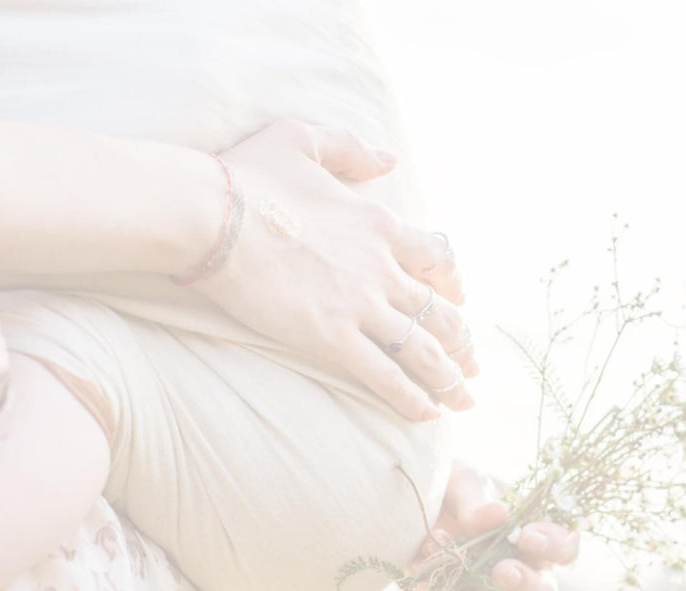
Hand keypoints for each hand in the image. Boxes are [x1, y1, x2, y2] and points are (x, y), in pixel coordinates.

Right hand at [193, 120, 479, 420]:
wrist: (212, 216)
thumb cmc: (247, 176)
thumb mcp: (302, 138)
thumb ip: (351, 149)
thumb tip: (388, 160)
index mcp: (378, 223)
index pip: (434, 258)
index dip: (451, 283)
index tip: (458, 300)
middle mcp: (380, 266)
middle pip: (437, 310)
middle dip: (461, 341)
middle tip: (472, 364)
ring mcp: (360, 304)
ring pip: (422, 347)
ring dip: (448, 377)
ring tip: (463, 399)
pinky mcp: (332, 337)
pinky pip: (385, 374)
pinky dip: (411, 397)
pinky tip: (427, 414)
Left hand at [420, 462, 579, 590]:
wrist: (411, 505)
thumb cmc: (453, 486)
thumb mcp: (461, 481)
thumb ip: (476, 498)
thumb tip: (499, 514)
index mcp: (534, 529)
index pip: (564, 544)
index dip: (555, 545)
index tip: (527, 537)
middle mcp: (521, 561)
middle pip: (544, 584)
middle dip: (527, 580)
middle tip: (502, 570)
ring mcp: (493, 582)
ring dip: (495, 590)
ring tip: (470, 581)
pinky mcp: (463, 588)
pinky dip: (444, 588)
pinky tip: (426, 579)